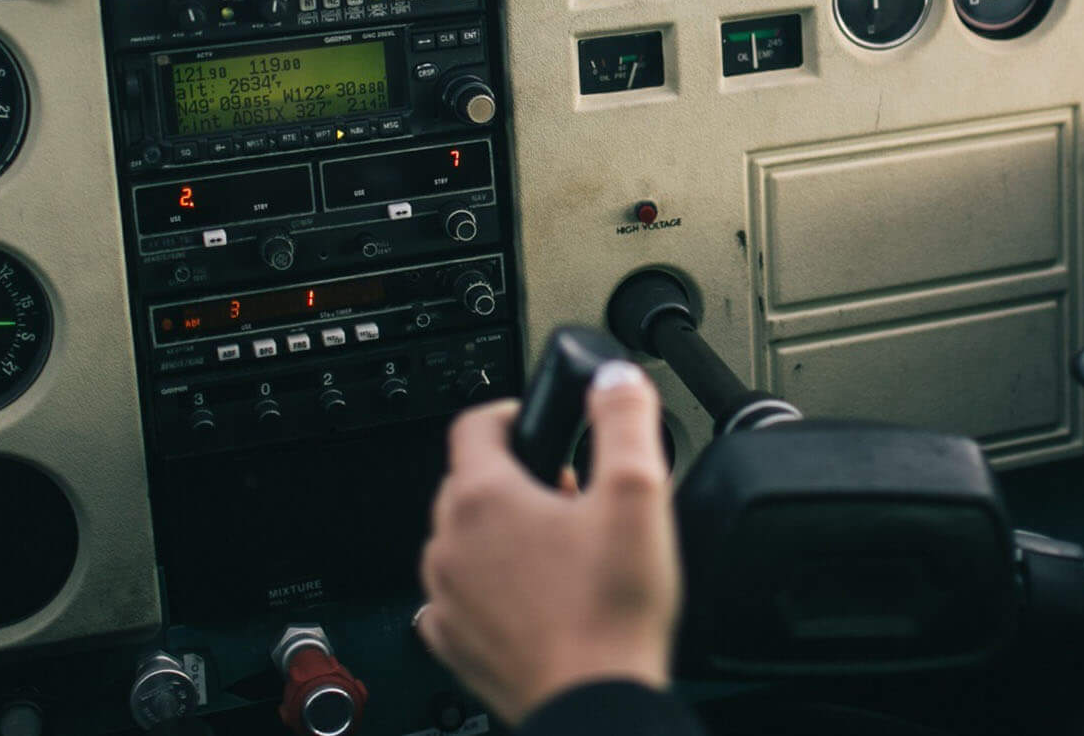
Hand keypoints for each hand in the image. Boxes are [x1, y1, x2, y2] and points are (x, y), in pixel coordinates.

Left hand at [417, 362, 680, 724]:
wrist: (596, 704)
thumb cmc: (611, 611)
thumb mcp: (637, 494)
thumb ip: (625, 420)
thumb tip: (616, 379)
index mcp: (483, 498)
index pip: (475, 424)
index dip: (512, 412)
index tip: (538, 421)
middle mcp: (449, 543)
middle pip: (470, 482)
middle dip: (519, 477)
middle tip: (571, 496)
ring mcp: (445, 596)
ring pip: (464, 539)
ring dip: (502, 533)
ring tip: (560, 550)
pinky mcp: (454, 642)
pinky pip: (459, 595)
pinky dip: (489, 587)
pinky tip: (533, 597)